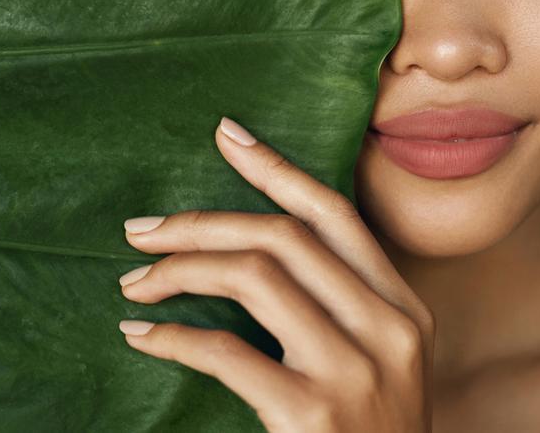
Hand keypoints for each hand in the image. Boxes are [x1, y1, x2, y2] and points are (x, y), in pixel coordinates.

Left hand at [116, 116, 434, 432]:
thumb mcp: (380, 366)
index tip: (227, 135)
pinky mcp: (313, 415)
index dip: (277, 168)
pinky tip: (143, 335)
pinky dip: (172, 337)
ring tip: (135, 281)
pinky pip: (225, 352)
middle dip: (200, 222)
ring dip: (179, 270)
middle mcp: (389, 330)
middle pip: (282, 238)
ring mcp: (355, 372)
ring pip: (254, 278)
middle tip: (140, 229)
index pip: (335, 215)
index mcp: (405, 310)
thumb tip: (255, 247)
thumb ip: (340, 308)